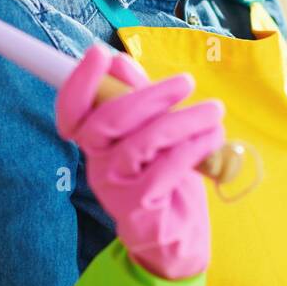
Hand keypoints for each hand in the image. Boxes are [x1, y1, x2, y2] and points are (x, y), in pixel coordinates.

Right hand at [56, 43, 225, 280]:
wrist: (176, 233)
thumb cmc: (162, 174)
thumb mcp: (149, 130)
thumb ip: (134, 96)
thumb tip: (118, 60)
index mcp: (94, 140)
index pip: (72, 110)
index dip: (79, 82)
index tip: (98, 52)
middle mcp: (96, 161)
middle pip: (107, 120)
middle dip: (148, 94)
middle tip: (187, 82)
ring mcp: (113, 186)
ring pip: (141, 142)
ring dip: (183, 120)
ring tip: (214, 111)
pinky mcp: (136, 206)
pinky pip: (164, 169)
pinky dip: (193, 147)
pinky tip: (214, 137)